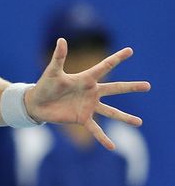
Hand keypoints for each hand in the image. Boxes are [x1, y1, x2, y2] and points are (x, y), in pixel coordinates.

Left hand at [24, 38, 150, 149]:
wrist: (37, 103)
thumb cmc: (45, 85)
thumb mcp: (52, 71)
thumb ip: (59, 57)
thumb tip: (61, 39)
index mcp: (85, 79)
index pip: (104, 67)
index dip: (117, 58)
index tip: (130, 50)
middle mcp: (91, 92)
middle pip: (115, 88)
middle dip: (131, 87)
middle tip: (148, 85)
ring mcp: (89, 106)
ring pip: (111, 112)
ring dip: (125, 117)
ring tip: (139, 122)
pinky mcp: (82, 118)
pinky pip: (95, 130)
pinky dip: (103, 138)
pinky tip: (112, 147)